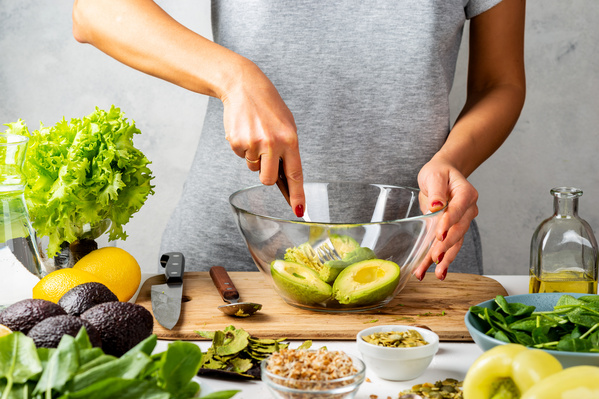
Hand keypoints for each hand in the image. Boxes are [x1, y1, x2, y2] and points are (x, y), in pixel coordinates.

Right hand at [221, 61, 304, 216]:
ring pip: (253, 168)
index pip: (295, 174)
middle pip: (268, 179)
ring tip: (256, 134)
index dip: (298, 195)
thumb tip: (285, 178)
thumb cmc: (268, 107)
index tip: (300, 211)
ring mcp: (254, 144)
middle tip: (265, 157)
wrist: (244, 86)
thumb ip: (287, 150)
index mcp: (290, 140)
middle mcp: (273, 144)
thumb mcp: (286, 126)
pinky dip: (243, 148)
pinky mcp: (237, 142)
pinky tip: (245, 131)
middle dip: (266, 175)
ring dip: (254, 157)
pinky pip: (241, 156)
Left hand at [414, 157, 478, 280]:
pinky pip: (446, 247)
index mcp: (466, 194)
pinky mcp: (451, 232)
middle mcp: (467, 211)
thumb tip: (437, 205)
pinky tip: (432, 272)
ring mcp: (461, 223)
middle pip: (458, 231)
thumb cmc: (438, 173)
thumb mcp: (434, 175)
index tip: (439, 234)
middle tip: (435, 257)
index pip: (457, 210)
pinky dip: (439, 260)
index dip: (448, 223)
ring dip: (445, 259)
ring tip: (437, 274)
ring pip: (454, 243)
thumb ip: (437, 190)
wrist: (441, 175)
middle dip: (446, 246)